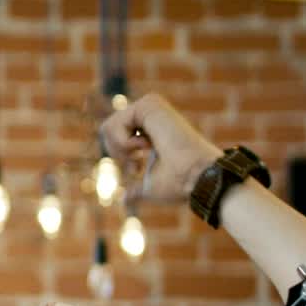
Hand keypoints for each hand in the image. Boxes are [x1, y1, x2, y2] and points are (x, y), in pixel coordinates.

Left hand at [99, 93, 221, 204]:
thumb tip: (125, 202)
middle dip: (117, 154)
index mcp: (151, 131)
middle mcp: (151, 116)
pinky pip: (114, 123)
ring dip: (120, 150)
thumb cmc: (179, 183)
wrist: (198, 177)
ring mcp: (151, 107)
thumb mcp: (149, 186)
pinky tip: (146, 146)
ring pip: (108, 127)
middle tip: (137, 165)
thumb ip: (136, 189)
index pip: (114, 138)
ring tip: (141, 156)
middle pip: (107, 131)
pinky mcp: (150, 104)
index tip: (137, 170)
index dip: (119, 159)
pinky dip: (123, 143)